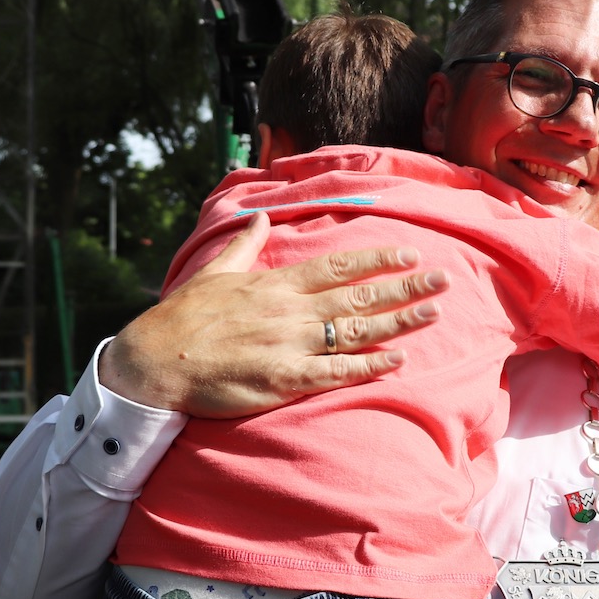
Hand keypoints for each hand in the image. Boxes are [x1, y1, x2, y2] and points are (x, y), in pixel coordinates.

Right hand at [100, 213, 449, 417]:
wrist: (155, 363)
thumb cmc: (182, 319)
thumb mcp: (214, 272)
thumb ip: (243, 246)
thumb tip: (258, 218)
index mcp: (276, 284)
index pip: (337, 266)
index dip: (378, 260)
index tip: (410, 254)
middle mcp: (290, 311)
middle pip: (358, 295)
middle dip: (404, 287)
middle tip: (442, 279)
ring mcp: (290, 345)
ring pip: (356, 330)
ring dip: (398, 321)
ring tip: (433, 312)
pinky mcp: (285, 380)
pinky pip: (337, 372)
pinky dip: (370, 365)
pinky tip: (398, 359)